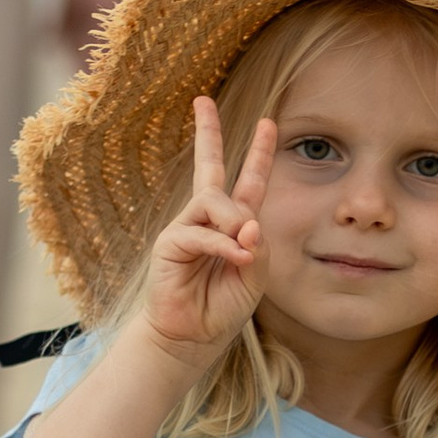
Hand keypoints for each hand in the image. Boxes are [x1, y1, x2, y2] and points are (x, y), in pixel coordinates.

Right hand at [141, 97, 275, 365]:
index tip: (267, 123)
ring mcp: (186, 228)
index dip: (258, 153)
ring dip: (234, 221)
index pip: (249, 182)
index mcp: (233, 224)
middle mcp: (207, 220)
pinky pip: (201, 233)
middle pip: (208, 167)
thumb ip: (257, 246)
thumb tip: (248, 221)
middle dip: (208, 133)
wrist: (193, 336)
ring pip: (214, 202)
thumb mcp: (255, 276)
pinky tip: (237, 257)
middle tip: (202, 101)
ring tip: (242, 250)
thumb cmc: (223, 306)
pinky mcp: (170, 243)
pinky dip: (223, 245)